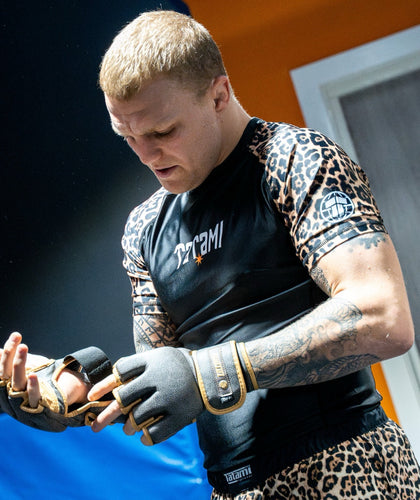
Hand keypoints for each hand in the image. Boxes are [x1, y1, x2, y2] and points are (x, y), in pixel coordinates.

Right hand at [0, 332, 88, 407]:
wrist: (64, 398)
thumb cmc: (43, 381)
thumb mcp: (27, 368)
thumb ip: (13, 362)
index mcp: (6, 386)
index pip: (2, 367)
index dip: (6, 352)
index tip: (16, 335)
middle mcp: (10, 396)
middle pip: (5, 373)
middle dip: (9, 354)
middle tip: (17, 336)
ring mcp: (23, 403)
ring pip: (17, 382)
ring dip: (19, 363)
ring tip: (23, 347)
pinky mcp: (38, 408)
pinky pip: (33, 397)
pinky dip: (33, 386)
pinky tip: (33, 375)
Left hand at [88, 346, 202, 444]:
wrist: (210, 374)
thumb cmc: (178, 365)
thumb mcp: (158, 356)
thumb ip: (137, 364)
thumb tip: (111, 376)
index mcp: (152, 362)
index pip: (119, 373)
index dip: (103, 385)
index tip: (92, 397)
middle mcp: (158, 379)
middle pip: (123, 398)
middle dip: (107, 414)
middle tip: (97, 425)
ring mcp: (169, 398)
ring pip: (137, 418)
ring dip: (128, 427)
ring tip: (127, 429)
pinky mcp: (179, 415)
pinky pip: (156, 433)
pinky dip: (146, 437)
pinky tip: (143, 437)